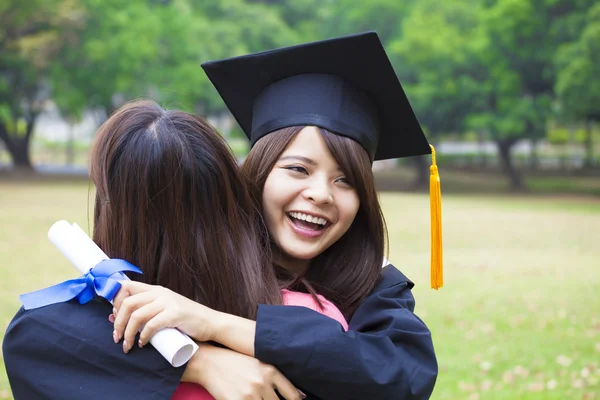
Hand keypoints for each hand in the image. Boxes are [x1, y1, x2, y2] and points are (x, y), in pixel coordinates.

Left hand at [111, 280, 216, 351]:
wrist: (209, 322)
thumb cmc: (184, 319)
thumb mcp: (163, 309)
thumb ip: (144, 311)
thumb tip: (114, 317)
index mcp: (155, 290)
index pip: (126, 286)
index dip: (115, 301)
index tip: (114, 317)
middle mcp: (160, 293)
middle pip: (128, 302)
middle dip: (118, 322)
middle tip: (116, 337)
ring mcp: (168, 302)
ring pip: (137, 315)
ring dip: (128, 333)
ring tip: (127, 345)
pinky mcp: (175, 314)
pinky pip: (152, 324)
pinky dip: (143, 336)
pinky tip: (142, 343)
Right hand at [184, 343, 304, 399]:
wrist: (210, 362)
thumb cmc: (236, 363)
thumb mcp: (259, 364)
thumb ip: (276, 379)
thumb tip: (299, 396)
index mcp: (271, 371)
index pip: (293, 395)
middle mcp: (263, 382)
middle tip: (268, 399)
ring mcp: (250, 394)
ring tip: (257, 399)